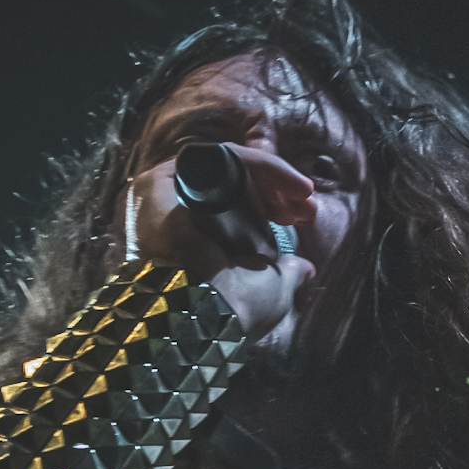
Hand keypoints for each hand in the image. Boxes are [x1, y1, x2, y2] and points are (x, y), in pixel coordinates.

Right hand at [125, 140, 317, 343]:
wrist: (205, 311)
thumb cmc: (234, 309)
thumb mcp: (271, 292)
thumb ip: (286, 274)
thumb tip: (304, 269)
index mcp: (196, 244)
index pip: (235, 210)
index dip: (272, 208)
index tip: (303, 216)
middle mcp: (176, 218)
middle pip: (231, 185)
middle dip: (275, 190)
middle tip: (306, 201)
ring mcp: (166, 196)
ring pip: (226, 167)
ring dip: (270, 174)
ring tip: (301, 192)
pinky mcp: (162, 178)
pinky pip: (216, 157)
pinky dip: (255, 161)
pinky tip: (285, 177)